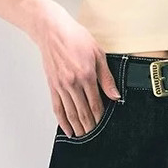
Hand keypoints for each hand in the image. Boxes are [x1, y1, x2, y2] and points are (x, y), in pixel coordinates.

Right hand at [32, 0, 120, 136]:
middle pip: (83, 112)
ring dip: (77, 127)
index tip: (104, 126)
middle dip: (90, 126)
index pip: (96, 103)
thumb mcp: (98, 53)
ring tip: (83, 136)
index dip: (101, 117)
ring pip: (70, 113)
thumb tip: (116, 95)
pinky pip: (57, 107)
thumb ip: (107, 77)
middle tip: (95, 136)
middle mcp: (73, 83)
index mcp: (87, 75)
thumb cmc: (75, 38)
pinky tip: (67, 129)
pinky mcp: (52, 85)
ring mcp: (61, 85)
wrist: (52, 31)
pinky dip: (62, 121)